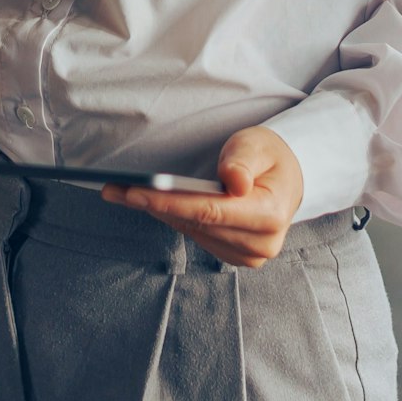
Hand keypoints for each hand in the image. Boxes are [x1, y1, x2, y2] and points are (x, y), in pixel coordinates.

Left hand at [102, 126, 304, 269]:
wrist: (287, 179)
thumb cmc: (269, 157)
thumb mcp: (258, 144)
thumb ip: (243, 161)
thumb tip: (234, 183)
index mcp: (271, 214)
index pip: (211, 211)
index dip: (171, 203)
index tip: (136, 192)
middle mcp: (261, 243)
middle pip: (196, 223)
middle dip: (153, 205)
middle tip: (114, 189)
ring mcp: (248, 255)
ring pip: (192, 232)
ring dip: (157, 213)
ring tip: (122, 192)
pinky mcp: (234, 255)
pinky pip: (196, 236)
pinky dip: (172, 218)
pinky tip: (148, 203)